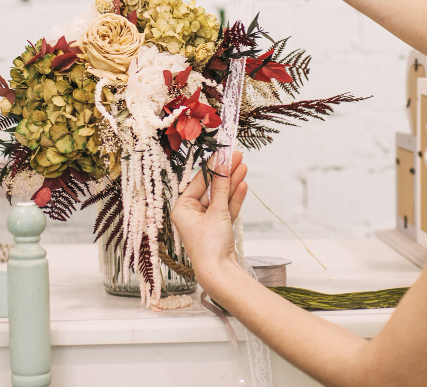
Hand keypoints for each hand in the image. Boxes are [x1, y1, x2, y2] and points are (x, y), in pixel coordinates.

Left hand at [171, 152, 248, 294]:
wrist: (220, 273)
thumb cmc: (210, 246)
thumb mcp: (216, 212)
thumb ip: (221, 188)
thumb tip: (223, 166)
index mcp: (182, 209)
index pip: (198, 181)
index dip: (213, 167)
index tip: (223, 153)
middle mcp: (191, 214)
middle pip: (210, 188)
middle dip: (225, 173)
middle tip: (237, 156)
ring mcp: (206, 221)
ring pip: (220, 197)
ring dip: (232, 183)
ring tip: (244, 166)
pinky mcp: (218, 228)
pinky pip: (226, 208)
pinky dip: (234, 197)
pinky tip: (243, 184)